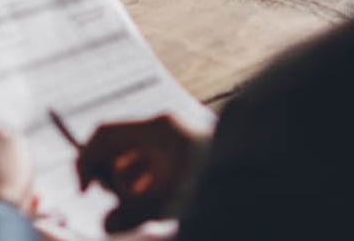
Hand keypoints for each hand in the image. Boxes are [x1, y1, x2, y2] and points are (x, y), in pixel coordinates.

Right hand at [68, 113, 209, 233]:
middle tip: (120, 206)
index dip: (85, 161)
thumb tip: (107, 225)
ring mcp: (173, 145)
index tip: (85, 193)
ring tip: (151, 209)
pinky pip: (152, 175)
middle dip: (111, 181)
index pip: (104, 134)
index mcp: (158, 128)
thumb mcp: (174, 201)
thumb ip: (135, 214)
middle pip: (116, 150)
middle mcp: (164, 131)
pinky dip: (149, 193)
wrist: (268, 176)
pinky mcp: (183, 160)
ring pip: (133, 167)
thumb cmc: (223, 182)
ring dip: (131, 192)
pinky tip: (163, 208)